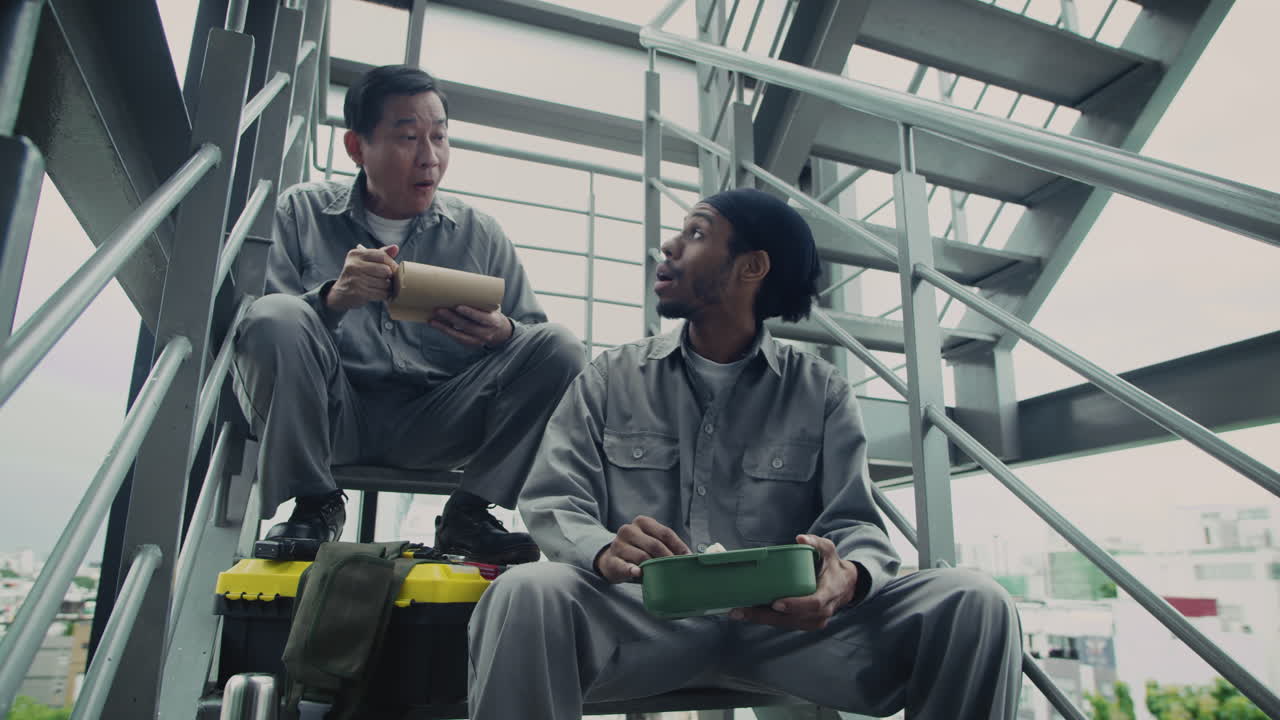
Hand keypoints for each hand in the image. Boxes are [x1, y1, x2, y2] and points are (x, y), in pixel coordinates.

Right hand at [325, 244, 399, 310]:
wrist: (340, 293)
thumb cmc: (357, 275)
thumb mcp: (365, 261)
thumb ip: (380, 254)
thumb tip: (395, 247)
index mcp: (355, 254)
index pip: (382, 255)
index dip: (392, 263)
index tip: (394, 269)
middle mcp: (353, 265)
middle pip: (385, 270)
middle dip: (390, 276)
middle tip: (388, 279)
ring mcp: (355, 279)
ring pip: (384, 283)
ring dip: (387, 287)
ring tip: (382, 287)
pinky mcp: (358, 292)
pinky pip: (380, 294)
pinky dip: (384, 295)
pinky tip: (380, 293)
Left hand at [430, 305, 512, 347]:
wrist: (500, 333)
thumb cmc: (492, 314)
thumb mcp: (492, 308)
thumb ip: (481, 302)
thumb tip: (460, 289)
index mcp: (494, 321)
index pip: (482, 317)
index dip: (470, 312)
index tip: (458, 306)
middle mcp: (487, 333)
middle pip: (467, 326)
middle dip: (452, 318)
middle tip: (439, 310)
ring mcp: (479, 341)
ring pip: (459, 335)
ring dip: (444, 327)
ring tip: (432, 320)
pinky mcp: (471, 345)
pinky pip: (457, 339)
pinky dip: (446, 331)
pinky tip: (436, 325)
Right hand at [595, 515, 691, 583]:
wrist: (611, 559)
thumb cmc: (638, 550)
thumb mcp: (650, 542)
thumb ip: (666, 545)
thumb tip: (690, 556)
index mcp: (642, 522)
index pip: (665, 533)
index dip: (679, 546)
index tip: (688, 558)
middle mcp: (629, 530)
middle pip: (655, 545)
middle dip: (669, 559)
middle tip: (678, 570)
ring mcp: (618, 545)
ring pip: (642, 556)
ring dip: (655, 567)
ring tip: (664, 575)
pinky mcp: (611, 560)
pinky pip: (623, 566)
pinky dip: (632, 569)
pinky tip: (638, 572)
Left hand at [729, 534, 856, 630]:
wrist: (844, 586)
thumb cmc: (832, 566)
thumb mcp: (828, 550)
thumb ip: (816, 543)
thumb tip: (801, 538)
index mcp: (829, 593)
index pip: (813, 603)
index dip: (795, 604)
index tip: (776, 603)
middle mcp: (822, 612)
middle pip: (793, 618)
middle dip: (766, 616)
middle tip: (742, 610)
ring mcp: (814, 621)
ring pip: (786, 624)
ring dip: (762, 619)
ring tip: (739, 612)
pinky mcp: (805, 624)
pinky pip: (785, 624)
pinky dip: (767, 619)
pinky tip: (749, 613)